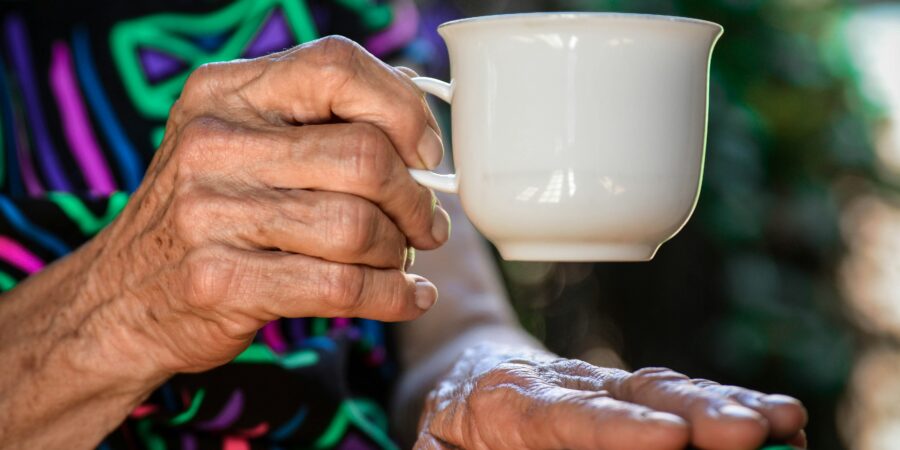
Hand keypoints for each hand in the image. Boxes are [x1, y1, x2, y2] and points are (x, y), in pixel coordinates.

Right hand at [75, 36, 449, 380]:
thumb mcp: (238, 142)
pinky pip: (342, 286)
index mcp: (225, 92)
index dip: (401, 108)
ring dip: (400, 250)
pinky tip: (408, 296)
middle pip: (364, 155)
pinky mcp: (222, 281)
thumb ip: (314, 117)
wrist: (119, 298)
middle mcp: (213, 143)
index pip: (337, 66)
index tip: (425, 153)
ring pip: (358, 226)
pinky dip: (393, 296)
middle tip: (425, 223)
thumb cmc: (206, 213)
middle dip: (414, 197)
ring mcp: (211, 214)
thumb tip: (414, 106)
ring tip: (403, 258)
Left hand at [415, 345, 806, 449]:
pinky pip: (683, 395)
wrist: (467, 369)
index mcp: (511, 400)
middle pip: (635, 395)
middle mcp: (569, 385)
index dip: (618, 427)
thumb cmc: (450, 423)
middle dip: (696, 413)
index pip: (567, 415)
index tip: (666, 439)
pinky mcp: (632, 395)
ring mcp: (606, 386)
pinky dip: (730, 404)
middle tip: (751, 433)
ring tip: (782, 422)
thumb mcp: (436, 445)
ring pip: (669, 389)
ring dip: (727, 406)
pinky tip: (778, 420)